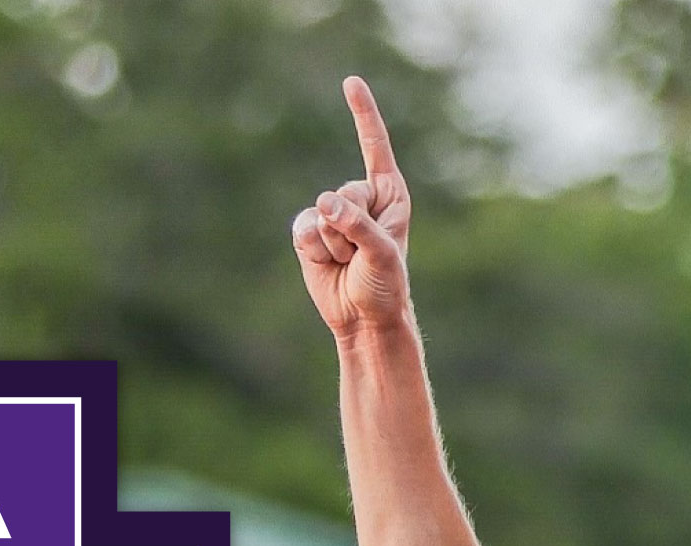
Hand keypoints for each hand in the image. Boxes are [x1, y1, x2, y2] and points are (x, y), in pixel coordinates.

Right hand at [292, 76, 415, 344]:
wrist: (363, 318)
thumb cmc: (385, 285)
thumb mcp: (382, 253)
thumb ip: (356, 224)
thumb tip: (323, 203)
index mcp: (389, 193)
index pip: (374, 146)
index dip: (362, 114)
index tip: (351, 82)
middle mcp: (360, 198)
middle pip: (343, 192)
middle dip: (352, 229)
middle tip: (363, 255)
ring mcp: (332, 214)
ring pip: (319, 213)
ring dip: (334, 245)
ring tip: (349, 262)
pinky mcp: (309, 232)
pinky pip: (302, 229)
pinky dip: (314, 250)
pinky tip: (328, 264)